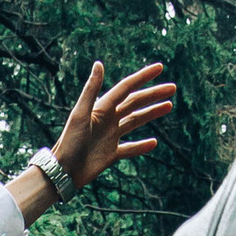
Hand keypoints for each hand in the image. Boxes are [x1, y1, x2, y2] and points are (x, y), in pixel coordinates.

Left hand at [46, 60, 173, 196]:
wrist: (62, 171)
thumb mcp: (80, 114)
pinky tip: (154, 143)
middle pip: (135, 103)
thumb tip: (99, 63)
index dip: (143, 77)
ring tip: (169, 106)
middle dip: (153, 95)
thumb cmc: (69, 142)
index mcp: (102, 108)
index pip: (127, 88)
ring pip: (135, 121)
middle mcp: (108, 120)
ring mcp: (110, 137)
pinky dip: (141, 146)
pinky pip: (130, 148)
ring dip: (151, 113)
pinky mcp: (111, 154)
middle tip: (172, 88)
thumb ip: (91, 90)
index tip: (160, 68)